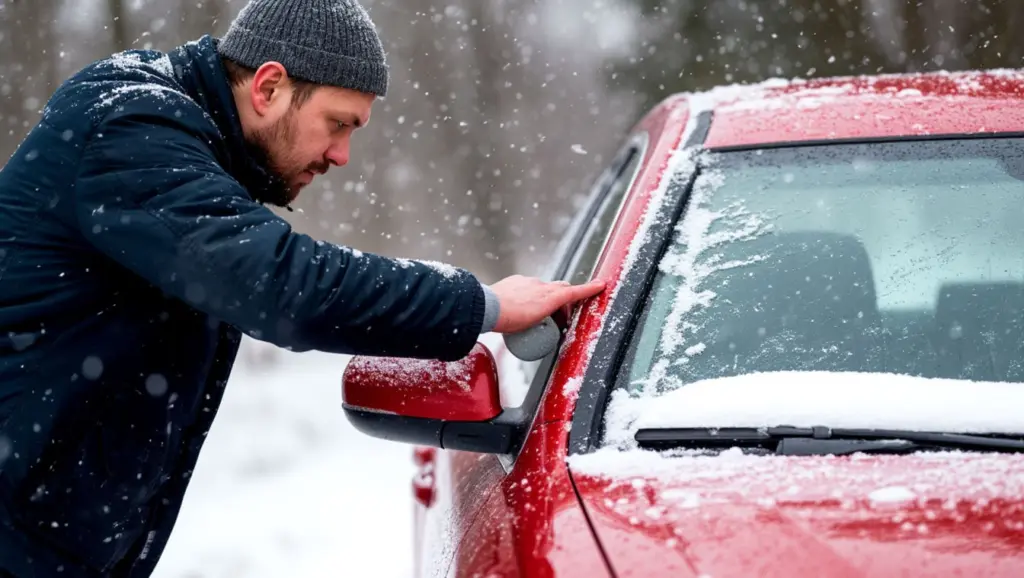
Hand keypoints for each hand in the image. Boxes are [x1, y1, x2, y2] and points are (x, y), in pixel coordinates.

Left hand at [490, 275, 605, 333]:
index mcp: (550, 297)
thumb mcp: (532, 326)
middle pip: (561, 288)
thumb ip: (541, 323)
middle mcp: (542, 285)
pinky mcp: (516, 279)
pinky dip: (529, 295)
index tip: (600, 285)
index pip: (574, 292)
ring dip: (545, 299)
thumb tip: (545, 329)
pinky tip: (519, 306)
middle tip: (560, 317)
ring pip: (544, 287)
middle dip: (565, 300)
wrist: (487, 307)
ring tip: (535, 315)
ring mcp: (528, 281)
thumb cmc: (509, 320)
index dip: (589, 289)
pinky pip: (528, 285)